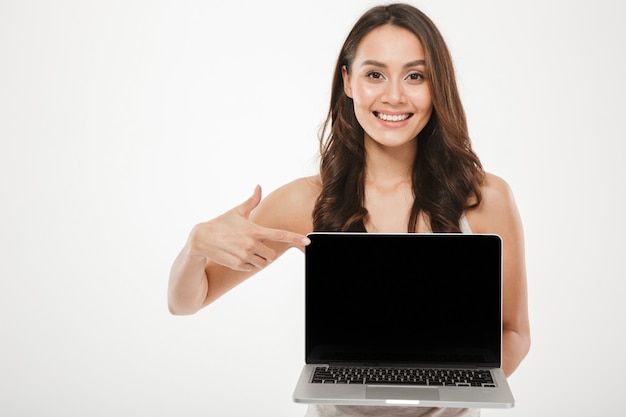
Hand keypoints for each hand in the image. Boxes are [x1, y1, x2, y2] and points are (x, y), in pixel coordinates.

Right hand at [187, 185, 309, 270]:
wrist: (201, 240)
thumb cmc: (221, 223)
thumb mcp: (237, 211)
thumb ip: (252, 201)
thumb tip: (258, 186)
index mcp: (254, 230)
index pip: (280, 234)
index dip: (295, 238)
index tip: (308, 240)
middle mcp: (251, 244)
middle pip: (272, 255)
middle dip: (268, 252)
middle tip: (258, 247)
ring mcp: (244, 255)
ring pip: (263, 263)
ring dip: (260, 259)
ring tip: (247, 251)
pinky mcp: (238, 265)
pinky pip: (252, 268)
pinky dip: (249, 264)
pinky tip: (239, 256)